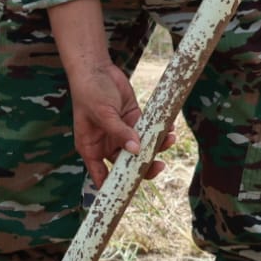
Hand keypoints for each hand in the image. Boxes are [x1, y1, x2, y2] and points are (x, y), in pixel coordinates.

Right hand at [67, 60, 169, 186]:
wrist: (96, 68)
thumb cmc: (90, 92)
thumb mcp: (102, 113)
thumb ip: (119, 132)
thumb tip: (136, 151)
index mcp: (91, 147)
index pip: (101, 174)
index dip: (114, 186)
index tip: (129, 192)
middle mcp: (106, 143)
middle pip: (126, 164)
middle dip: (143, 166)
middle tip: (159, 166)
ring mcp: (121, 132)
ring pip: (141, 148)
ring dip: (156, 146)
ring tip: (170, 139)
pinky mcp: (133, 120)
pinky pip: (149, 130)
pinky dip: (160, 130)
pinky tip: (169, 127)